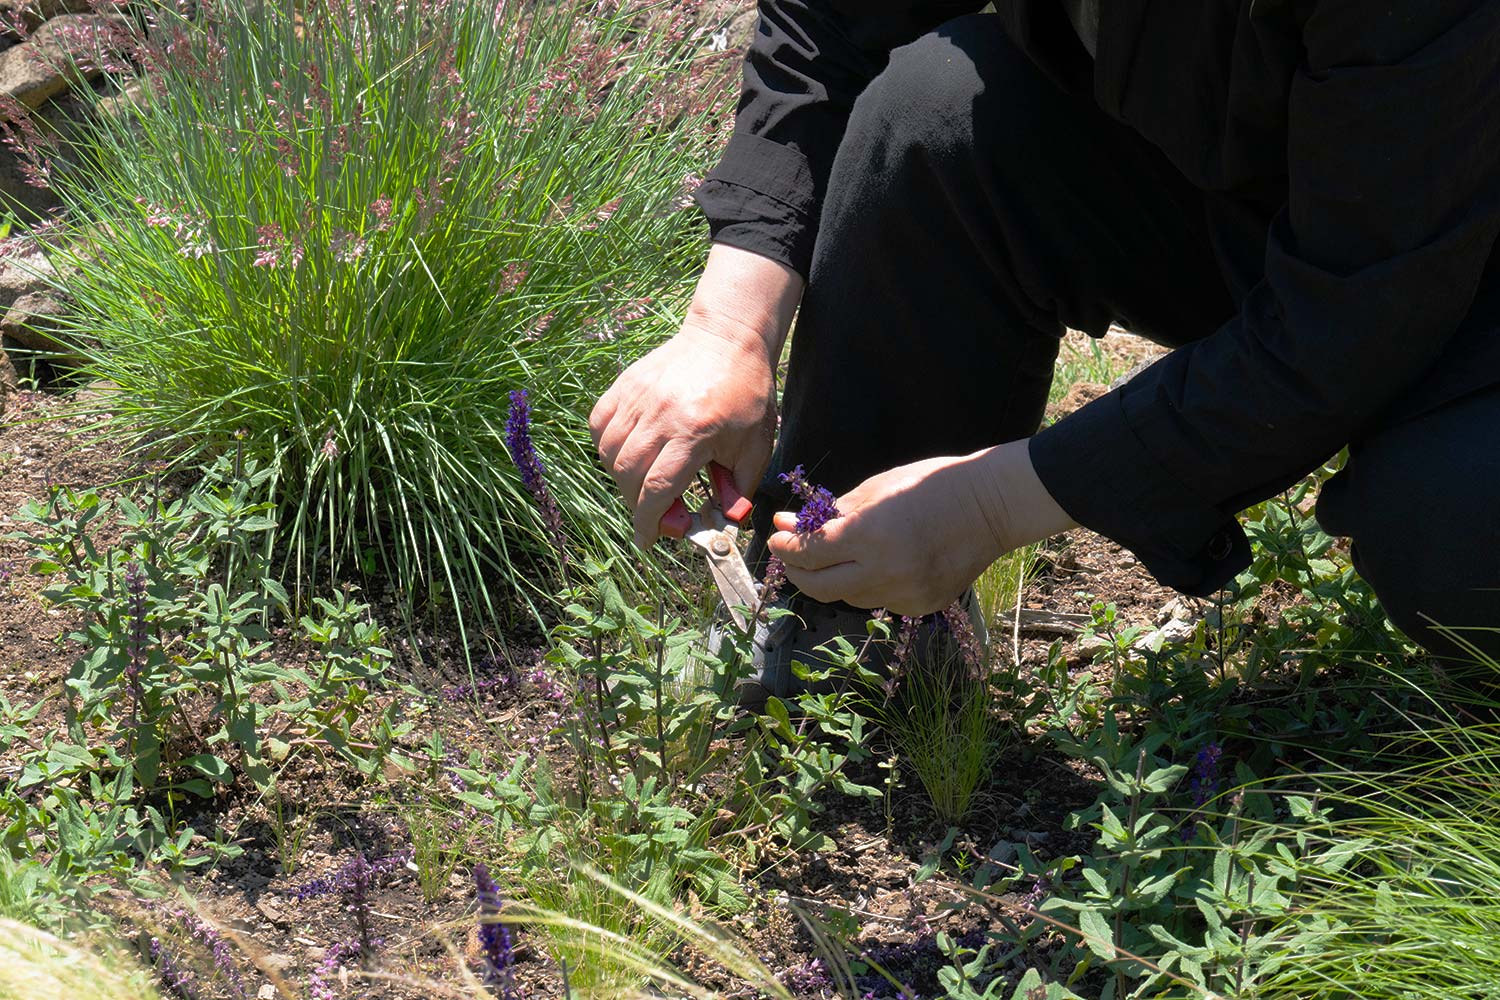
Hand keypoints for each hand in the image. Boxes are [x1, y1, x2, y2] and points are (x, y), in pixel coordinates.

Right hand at [590, 245, 802, 546]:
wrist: (728, 338)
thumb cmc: (747, 394)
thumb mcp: (756, 446)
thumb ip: (739, 488)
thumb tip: (723, 521)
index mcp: (695, 432)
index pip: (658, 488)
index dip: (650, 521)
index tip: (648, 540)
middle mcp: (660, 415)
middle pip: (628, 475)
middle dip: (638, 504)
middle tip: (659, 511)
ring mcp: (638, 396)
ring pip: (608, 452)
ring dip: (621, 478)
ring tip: (645, 480)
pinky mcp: (626, 384)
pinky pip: (599, 424)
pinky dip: (606, 446)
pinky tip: (627, 453)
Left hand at [767, 440, 1076, 615]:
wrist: (991, 507)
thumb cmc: (931, 485)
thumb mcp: (877, 488)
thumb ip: (832, 513)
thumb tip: (790, 525)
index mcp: (869, 536)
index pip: (808, 554)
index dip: (785, 547)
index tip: (777, 537)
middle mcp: (884, 572)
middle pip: (819, 587)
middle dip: (797, 572)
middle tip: (792, 555)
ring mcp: (904, 594)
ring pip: (848, 596)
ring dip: (833, 577)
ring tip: (835, 554)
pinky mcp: (920, 606)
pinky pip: (878, 600)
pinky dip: (867, 584)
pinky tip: (875, 564)